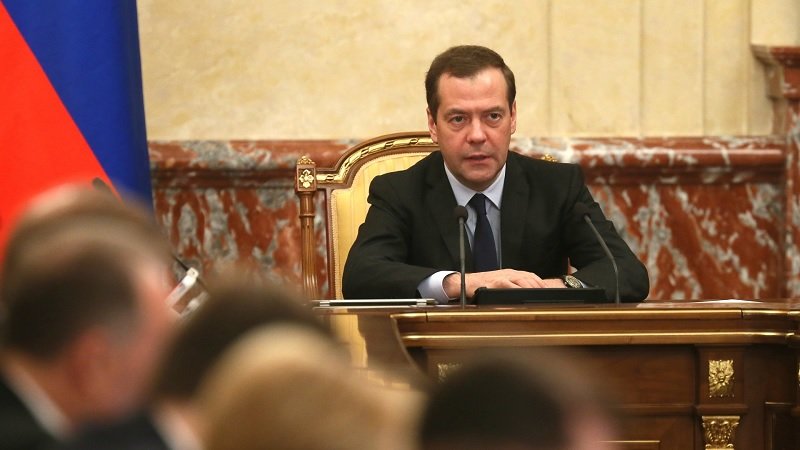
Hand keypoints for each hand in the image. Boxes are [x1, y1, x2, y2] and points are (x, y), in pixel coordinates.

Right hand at [443, 270, 564, 298]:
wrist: (465, 283)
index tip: (550, 291)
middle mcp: (509, 273)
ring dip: (533, 289)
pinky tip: (523, 297)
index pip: (531, 276)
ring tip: (540, 297)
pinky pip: (509, 286)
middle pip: (530, 278)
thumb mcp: (500, 283)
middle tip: (548, 296)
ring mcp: (502, 277)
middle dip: (540, 287)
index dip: (542, 284)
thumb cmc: (483, 285)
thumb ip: (513, 287)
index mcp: (512, 273)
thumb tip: (525, 297)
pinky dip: (517, 291)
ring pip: (522, 281)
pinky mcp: (495, 283)